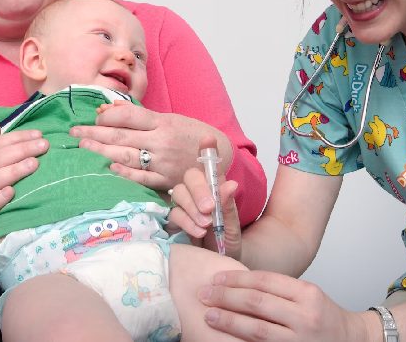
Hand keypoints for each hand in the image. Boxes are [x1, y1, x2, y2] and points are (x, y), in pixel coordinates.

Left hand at [70, 102, 233, 191]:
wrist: (221, 158)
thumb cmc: (192, 135)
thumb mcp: (171, 119)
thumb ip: (143, 118)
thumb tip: (109, 110)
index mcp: (163, 122)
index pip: (128, 116)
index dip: (107, 117)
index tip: (94, 118)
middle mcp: (161, 141)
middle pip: (120, 136)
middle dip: (93, 134)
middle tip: (73, 133)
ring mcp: (162, 162)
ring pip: (125, 156)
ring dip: (101, 152)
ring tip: (83, 147)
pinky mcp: (165, 181)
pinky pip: (140, 178)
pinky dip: (124, 173)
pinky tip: (108, 168)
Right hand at [167, 136, 241, 257]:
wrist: (219, 267)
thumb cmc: (227, 244)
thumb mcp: (233, 226)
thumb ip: (228, 206)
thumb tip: (229, 184)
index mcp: (215, 188)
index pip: (209, 165)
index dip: (206, 150)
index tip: (207, 139)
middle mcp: (198, 193)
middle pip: (189, 177)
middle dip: (199, 190)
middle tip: (209, 208)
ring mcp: (184, 206)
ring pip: (179, 193)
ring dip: (192, 207)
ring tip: (206, 224)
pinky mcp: (173, 221)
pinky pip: (173, 213)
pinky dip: (185, 221)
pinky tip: (198, 231)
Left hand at [198, 270, 368, 340]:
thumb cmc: (325, 317)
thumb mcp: (308, 295)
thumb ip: (279, 290)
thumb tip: (237, 283)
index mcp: (308, 294)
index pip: (265, 281)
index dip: (237, 278)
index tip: (217, 278)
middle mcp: (304, 317)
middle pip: (257, 303)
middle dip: (226, 297)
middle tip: (204, 294)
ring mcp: (299, 340)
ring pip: (256, 329)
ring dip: (228, 321)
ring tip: (209, 315)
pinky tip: (225, 338)